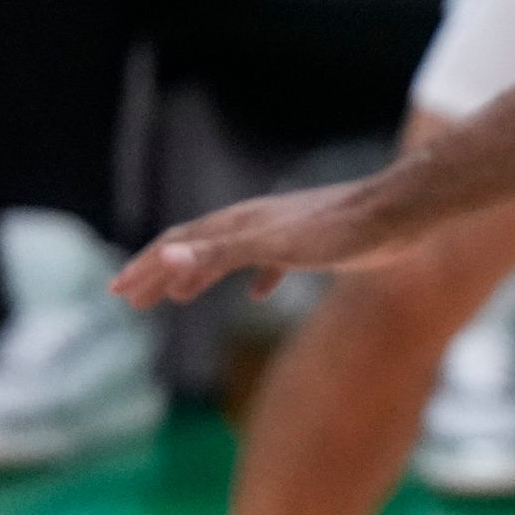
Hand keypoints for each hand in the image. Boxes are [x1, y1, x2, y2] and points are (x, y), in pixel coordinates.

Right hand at [116, 179, 401, 306]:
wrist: (397, 215)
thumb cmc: (337, 231)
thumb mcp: (271, 246)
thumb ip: (218, 253)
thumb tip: (165, 258)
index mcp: (238, 223)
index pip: (179, 244)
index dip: (146, 267)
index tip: (118, 291)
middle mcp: (255, 222)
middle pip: (196, 247)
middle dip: (161, 273)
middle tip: (133, 300)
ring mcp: (283, 232)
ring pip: (229, 255)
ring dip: (199, 275)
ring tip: (179, 297)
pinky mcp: (313, 245)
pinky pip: (270, 263)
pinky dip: (254, 279)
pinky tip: (257, 295)